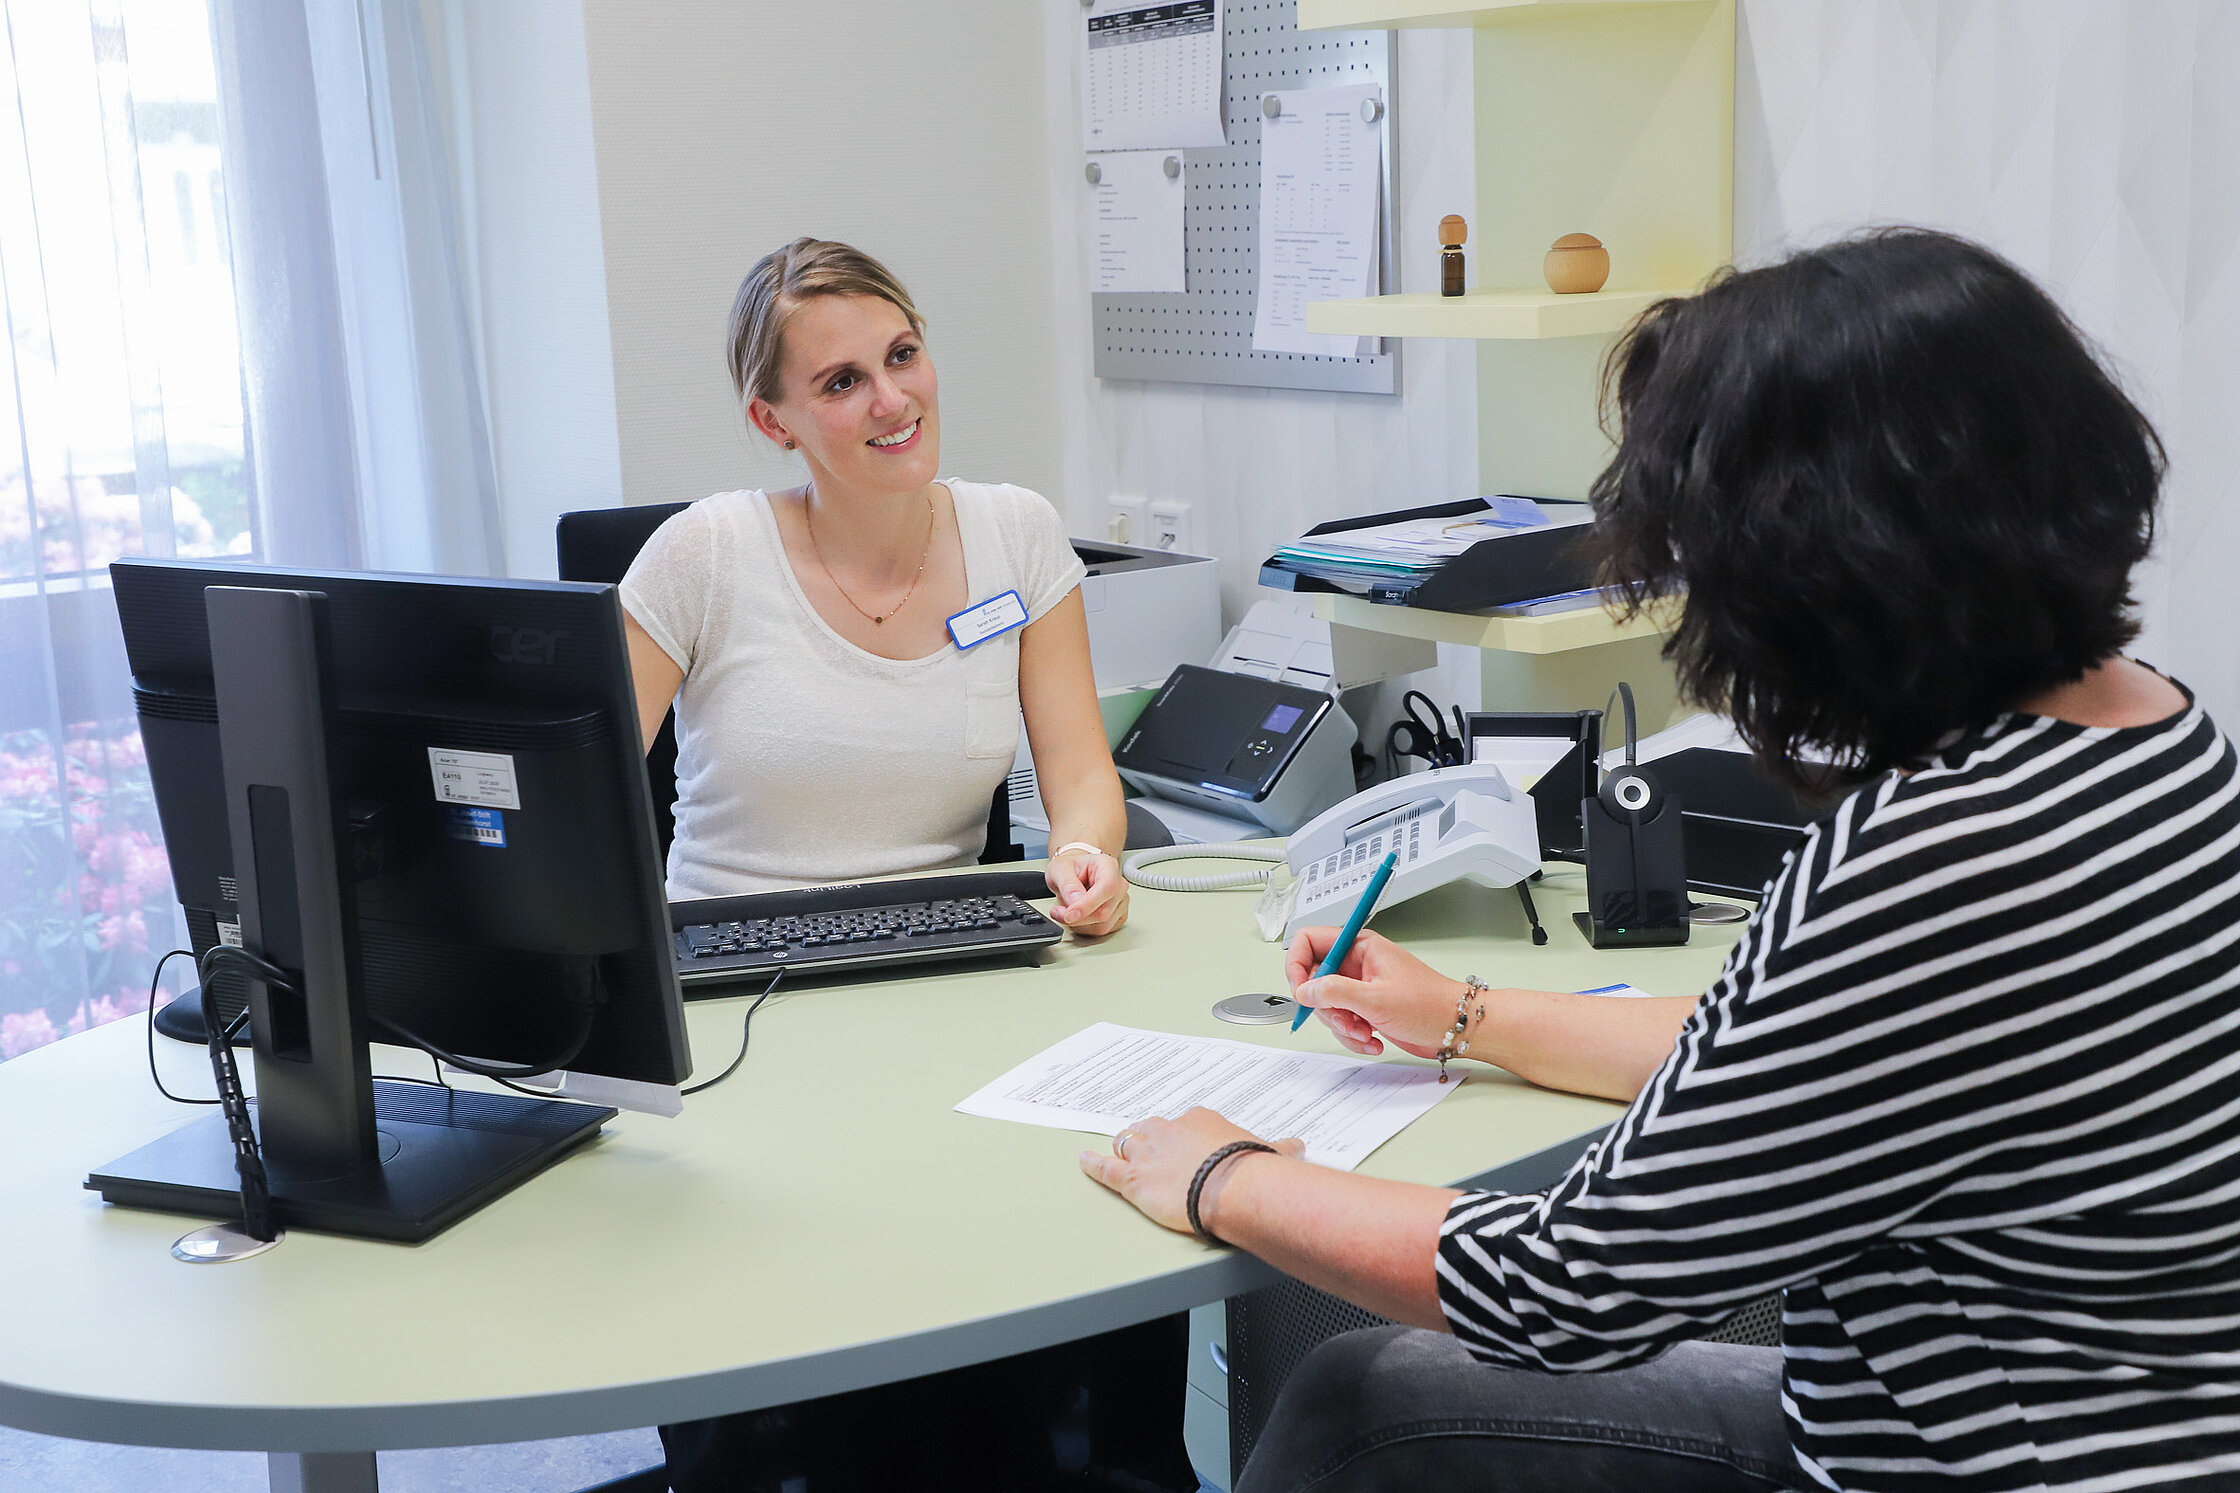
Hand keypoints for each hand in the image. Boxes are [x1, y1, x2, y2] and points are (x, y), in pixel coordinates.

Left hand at [1045, 849, 1128, 936]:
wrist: (1073, 874)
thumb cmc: (1070, 868)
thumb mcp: (1059, 870)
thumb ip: (1067, 884)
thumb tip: (1075, 901)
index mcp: (1107, 866)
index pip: (1107, 887)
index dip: (1088, 904)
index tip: (1069, 914)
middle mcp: (1119, 884)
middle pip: (1104, 911)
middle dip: (1077, 918)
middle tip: (1058, 912)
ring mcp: (1121, 901)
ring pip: (1103, 925)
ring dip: (1079, 925)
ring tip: (1066, 912)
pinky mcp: (1118, 915)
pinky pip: (1103, 930)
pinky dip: (1085, 928)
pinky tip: (1078, 916)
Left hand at [1078, 1108, 1304, 1235]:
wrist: (1231, 1187)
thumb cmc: (1249, 1169)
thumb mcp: (1270, 1152)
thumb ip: (1279, 1148)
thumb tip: (1296, 1146)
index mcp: (1200, 1120)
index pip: (1185, 1123)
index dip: (1183, 1136)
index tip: (1189, 1146)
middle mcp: (1169, 1132)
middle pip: (1150, 1129)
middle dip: (1150, 1138)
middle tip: (1152, 1148)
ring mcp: (1148, 1154)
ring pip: (1126, 1144)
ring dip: (1122, 1148)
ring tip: (1118, 1151)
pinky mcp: (1133, 1180)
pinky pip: (1106, 1169)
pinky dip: (1093, 1166)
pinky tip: (1084, 1162)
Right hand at [1285, 928, 1466, 1059]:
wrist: (1455, 1028)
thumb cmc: (1429, 1004)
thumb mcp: (1375, 998)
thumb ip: (1334, 992)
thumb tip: (1303, 990)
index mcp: (1359, 946)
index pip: (1309, 940)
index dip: (1297, 964)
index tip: (1302, 991)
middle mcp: (1357, 963)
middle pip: (1314, 979)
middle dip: (1326, 1007)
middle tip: (1346, 1019)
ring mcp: (1360, 986)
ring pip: (1327, 1005)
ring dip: (1342, 1026)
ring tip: (1365, 1032)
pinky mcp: (1365, 1008)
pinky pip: (1342, 1021)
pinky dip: (1353, 1036)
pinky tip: (1373, 1039)